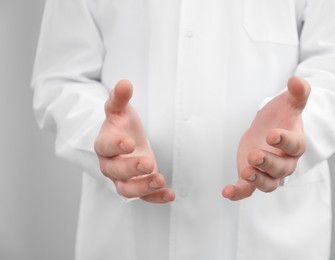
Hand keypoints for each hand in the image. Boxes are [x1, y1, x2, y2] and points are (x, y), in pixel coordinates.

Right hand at [94, 80, 174, 202]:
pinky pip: (143, 196)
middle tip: (148, 163)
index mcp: (104, 144)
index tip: (129, 143)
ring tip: (160, 180)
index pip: (104, 147)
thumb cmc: (121, 126)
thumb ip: (119, 98)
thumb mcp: (119, 110)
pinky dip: (155, 197)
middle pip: (115, 170)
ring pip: (126, 189)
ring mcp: (122, 178)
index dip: (115, 145)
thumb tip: (124, 83)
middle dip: (130, 168)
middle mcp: (110, 164)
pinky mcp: (136, 186)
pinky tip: (170, 194)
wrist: (124, 142)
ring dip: (142, 187)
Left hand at [222, 76, 309, 200]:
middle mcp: (285, 162)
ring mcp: (268, 172)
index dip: (284, 141)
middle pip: (281, 169)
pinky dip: (238, 193)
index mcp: (295, 143)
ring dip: (257, 180)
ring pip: (267, 183)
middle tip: (254, 156)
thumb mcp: (289, 102)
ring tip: (245, 173)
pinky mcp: (253, 177)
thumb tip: (297, 79)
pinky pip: (248, 189)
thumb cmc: (282, 116)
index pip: (294, 145)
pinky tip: (226, 192)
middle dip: (268, 163)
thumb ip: (297, 93)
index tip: (272, 135)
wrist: (270, 129)